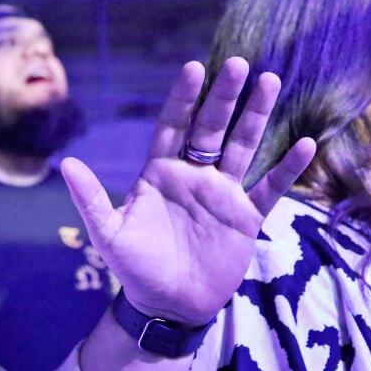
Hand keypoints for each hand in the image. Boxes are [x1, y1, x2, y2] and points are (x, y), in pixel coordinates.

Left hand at [61, 57, 315, 326]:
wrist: (167, 306)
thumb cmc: (134, 269)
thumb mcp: (108, 234)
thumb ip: (89, 199)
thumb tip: (65, 163)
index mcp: (160, 172)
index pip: (173, 126)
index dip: (183, 98)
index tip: (194, 68)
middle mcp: (193, 175)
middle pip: (211, 128)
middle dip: (224, 96)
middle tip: (240, 64)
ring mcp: (222, 193)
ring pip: (243, 146)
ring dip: (256, 116)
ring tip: (270, 81)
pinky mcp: (246, 217)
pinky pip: (270, 188)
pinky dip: (286, 168)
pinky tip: (305, 144)